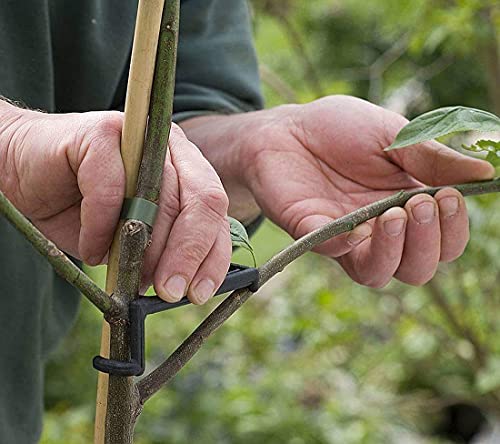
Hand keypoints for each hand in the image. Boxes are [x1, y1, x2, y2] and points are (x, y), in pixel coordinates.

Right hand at [0, 102, 230, 303]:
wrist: (22, 171)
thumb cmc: (81, 208)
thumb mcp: (129, 240)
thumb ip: (158, 252)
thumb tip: (180, 287)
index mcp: (187, 171)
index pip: (216, 213)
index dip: (212, 255)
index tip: (197, 293)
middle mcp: (171, 149)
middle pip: (202, 202)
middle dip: (186, 256)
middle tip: (168, 292)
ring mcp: (140, 137)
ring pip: (159, 198)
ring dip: (142, 248)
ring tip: (122, 270)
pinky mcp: (101, 133)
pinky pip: (111, 190)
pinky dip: (100, 227)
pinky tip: (91, 246)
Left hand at [239, 95, 493, 286]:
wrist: (288, 127)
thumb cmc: (341, 130)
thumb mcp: (393, 135)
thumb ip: (432, 158)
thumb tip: (485, 174)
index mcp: (408, 207)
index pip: (444, 241)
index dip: (453, 229)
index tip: (450, 196)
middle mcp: (380, 231)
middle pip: (417, 268)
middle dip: (428, 243)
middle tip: (421, 203)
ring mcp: (345, 237)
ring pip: (379, 274)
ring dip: (396, 251)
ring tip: (395, 214)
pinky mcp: (311, 233)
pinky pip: (332, 253)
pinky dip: (347, 245)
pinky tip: (357, 227)